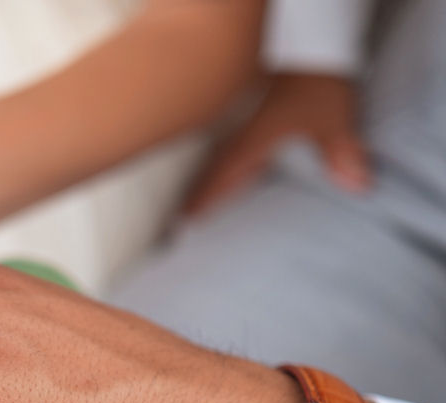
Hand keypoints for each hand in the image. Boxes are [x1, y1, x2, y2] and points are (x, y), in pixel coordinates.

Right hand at [185, 73, 369, 214]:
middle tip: (186, 212)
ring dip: (212, 176)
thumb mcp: (332, 118)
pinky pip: (238, 145)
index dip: (206, 195)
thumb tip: (358, 185)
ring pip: (225, 156)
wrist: (314, 46)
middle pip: (218, 167)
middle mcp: (248, 133)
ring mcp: (252, 123)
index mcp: (256, 139)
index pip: (224, 173)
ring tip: (199, 195)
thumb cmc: (316, 81)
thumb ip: (342, 153)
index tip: (187, 215)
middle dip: (202, 190)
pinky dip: (229, 162)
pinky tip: (235, 169)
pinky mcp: (263, 115)